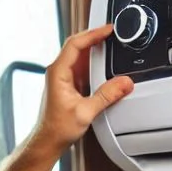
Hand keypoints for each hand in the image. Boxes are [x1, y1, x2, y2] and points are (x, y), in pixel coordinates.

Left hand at [31, 25, 134, 154]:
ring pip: (80, 56)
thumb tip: (124, 83)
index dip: (93, 33)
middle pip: (78, 45)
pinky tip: (105, 64)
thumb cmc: (56, 128)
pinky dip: (95, 63)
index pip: (75, 44)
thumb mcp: (85, 112)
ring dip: (96, 50)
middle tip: (113, 33)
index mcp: (58, 73)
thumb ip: (107, 96)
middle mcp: (58, 72)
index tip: (108, 29)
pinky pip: (82, 67)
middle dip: (96, 37)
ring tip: (112, 44)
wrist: (47, 141)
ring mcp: (63, 77)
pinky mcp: (68, 84)